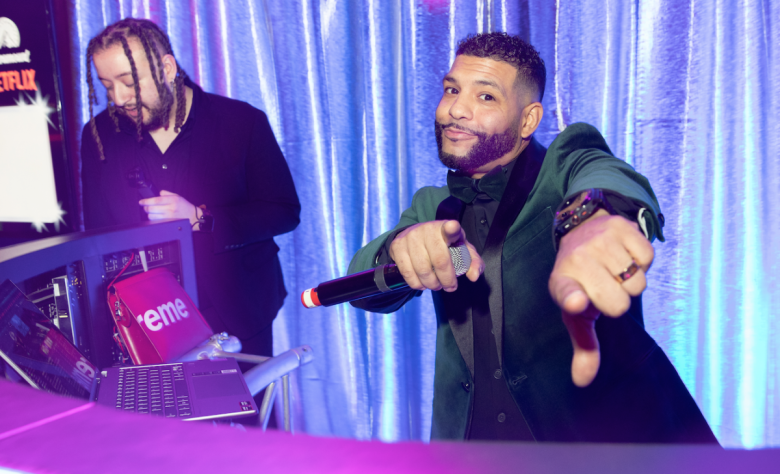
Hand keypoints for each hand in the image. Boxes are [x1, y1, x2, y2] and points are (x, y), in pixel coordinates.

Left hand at [139, 190, 197, 224]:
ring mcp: (169, 217)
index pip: (156, 200)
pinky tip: (155, 216)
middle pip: (152, 209)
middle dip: (145, 207)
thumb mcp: (177, 196)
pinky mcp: (168, 223)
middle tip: (144, 206)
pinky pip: (156, 221)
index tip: (141, 202)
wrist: (193, 216)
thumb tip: (157, 194)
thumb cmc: (184, 206)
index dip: (146, 201)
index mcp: (173, 200)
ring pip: (152, 216)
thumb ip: (166, 193)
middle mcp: (170, 208)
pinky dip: (153, 218)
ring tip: (150, 211)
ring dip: (149, 213)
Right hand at [389, 220, 482, 291]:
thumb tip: (474, 276)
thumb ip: (473, 262)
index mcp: (445, 228)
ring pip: (422, 269)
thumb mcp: (461, 248)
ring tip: (436, 285)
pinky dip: (416, 284)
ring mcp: (410, 237)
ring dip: (431, 284)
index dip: (451, 228)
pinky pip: (407, 272)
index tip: (453, 227)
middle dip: (446, 280)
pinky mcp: (397, 246)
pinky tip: (422, 284)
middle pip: (439, 260)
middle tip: (449, 287)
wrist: (416, 235)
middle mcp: (427, 229)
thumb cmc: (443, 244)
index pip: (449, 228)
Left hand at [547, 209, 653, 386]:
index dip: (573, 298)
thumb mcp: (578, 314)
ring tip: (614, 270)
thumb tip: (582, 381)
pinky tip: (624, 255)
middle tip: (606, 287)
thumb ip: (584, 348)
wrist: (582, 232)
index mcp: (562, 286)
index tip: (577, 301)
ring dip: (631, 280)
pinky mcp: (620, 226)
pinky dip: (642, 261)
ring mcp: (598, 241)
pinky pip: (648, 257)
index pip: (566, 293)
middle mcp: (577, 261)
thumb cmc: (582, 283)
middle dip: (621, 300)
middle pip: (621, 303)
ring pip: (638, 283)